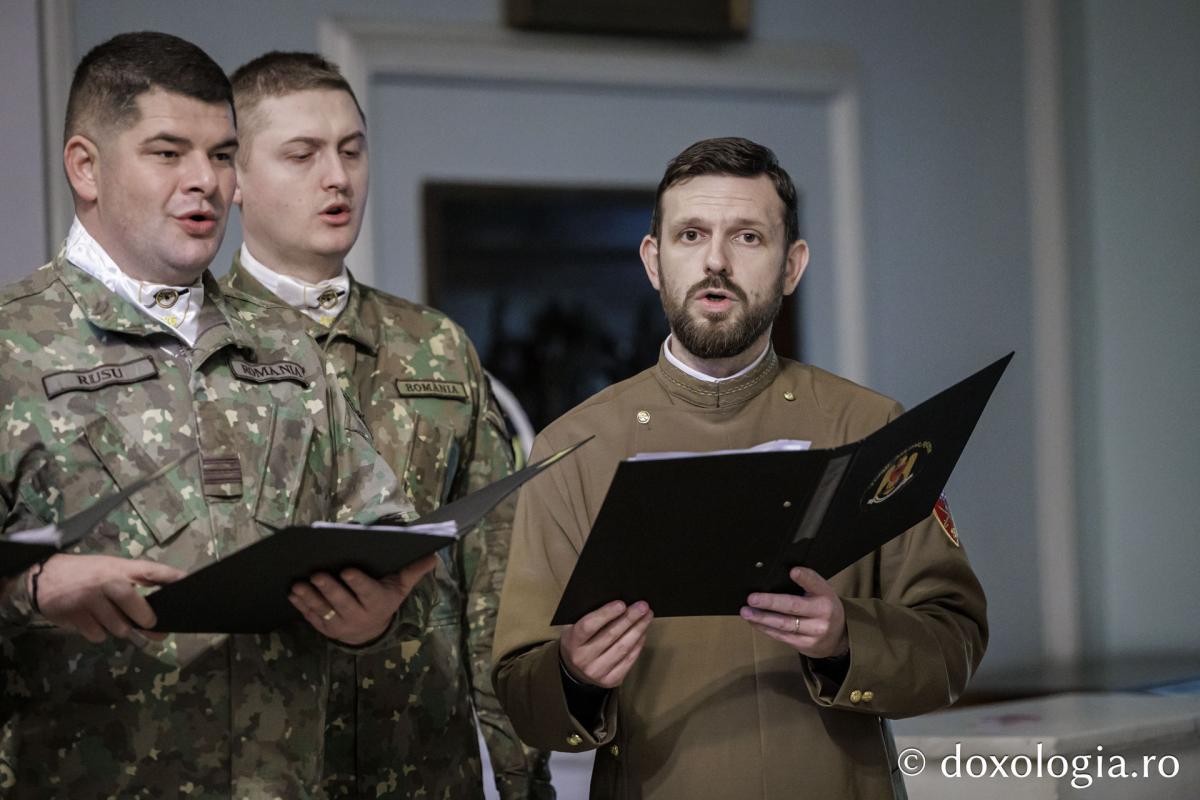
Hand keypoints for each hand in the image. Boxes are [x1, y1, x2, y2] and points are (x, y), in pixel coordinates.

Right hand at [32, 554, 184, 643]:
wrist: (42, 577)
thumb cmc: (84, 573)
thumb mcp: (109, 569)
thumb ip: (132, 584)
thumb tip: (157, 608)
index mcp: (119, 568)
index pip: (150, 570)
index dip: (170, 576)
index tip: (187, 582)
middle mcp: (106, 582)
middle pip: (135, 604)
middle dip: (146, 619)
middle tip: (151, 624)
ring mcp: (90, 600)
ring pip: (118, 626)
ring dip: (120, 628)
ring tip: (111, 618)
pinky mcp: (75, 616)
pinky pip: (98, 635)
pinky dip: (99, 633)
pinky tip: (92, 621)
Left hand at [291, 554, 436, 645]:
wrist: (370, 632)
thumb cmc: (385, 600)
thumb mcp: (400, 587)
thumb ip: (413, 571)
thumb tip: (433, 555)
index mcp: (378, 603)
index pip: (367, 593)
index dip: (357, 583)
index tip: (346, 570)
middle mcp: (359, 616)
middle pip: (342, 602)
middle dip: (329, 589)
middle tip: (317, 574)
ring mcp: (340, 625)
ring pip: (324, 611)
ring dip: (310, 598)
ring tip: (299, 584)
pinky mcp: (326, 629)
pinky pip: (312, 618)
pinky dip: (302, 606)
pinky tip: (293, 594)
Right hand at [560, 600, 651, 688]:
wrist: (574, 670)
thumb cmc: (578, 641)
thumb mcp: (573, 626)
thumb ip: (588, 614)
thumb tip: (615, 600)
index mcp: (572, 642)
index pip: (588, 626)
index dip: (606, 614)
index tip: (622, 604)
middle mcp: (583, 659)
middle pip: (610, 636)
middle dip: (629, 618)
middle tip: (642, 606)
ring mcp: (597, 672)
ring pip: (623, 648)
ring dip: (638, 630)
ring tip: (647, 616)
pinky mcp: (611, 680)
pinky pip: (629, 660)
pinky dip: (638, 644)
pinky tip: (643, 632)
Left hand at [740, 567, 847, 657]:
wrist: (838, 637)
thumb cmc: (823, 607)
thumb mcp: (821, 591)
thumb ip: (806, 582)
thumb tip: (782, 572)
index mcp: (825, 595)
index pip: (815, 583)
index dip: (804, 577)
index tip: (792, 571)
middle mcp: (821, 614)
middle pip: (793, 607)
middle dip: (770, 602)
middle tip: (752, 598)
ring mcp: (813, 631)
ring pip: (784, 624)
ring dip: (762, 618)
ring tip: (746, 612)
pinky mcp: (804, 644)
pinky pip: (781, 636)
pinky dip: (765, 628)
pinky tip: (754, 621)